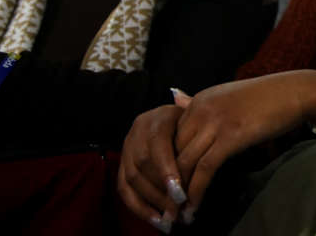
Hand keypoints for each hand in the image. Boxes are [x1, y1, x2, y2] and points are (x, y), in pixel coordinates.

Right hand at [117, 104, 186, 232]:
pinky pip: (124, 189)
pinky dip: (138, 207)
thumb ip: (191, 111)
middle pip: (143, 166)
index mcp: (156, 119)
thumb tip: (179, 95)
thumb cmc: (190, 120)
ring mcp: (126, 150)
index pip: (157, 145)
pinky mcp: (121, 165)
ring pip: (133, 179)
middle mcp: (136, 133)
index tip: (180, 192)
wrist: (169, 119)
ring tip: (169, 220)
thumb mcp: (194, 114)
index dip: (167, 170)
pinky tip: (154, 219)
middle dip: (161, 191)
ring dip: (152, 202)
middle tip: (178, 210)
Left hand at [172, 70, 315, 214]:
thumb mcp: (228, 98)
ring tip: (177, 215)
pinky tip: (194, 207)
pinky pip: (205, 168)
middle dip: (164, 184)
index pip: (167, 139)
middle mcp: (200, 109)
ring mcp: (215, 122)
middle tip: (164, 209)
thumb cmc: (267, 98)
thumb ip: (201, 106)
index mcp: (198, 101)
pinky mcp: (231, 136)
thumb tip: (176, 98)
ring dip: (177, 194)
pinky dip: (196, 191)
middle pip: (170, 152)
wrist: (296, 91)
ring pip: (183, 163)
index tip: (161, 190)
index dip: (162, 167)